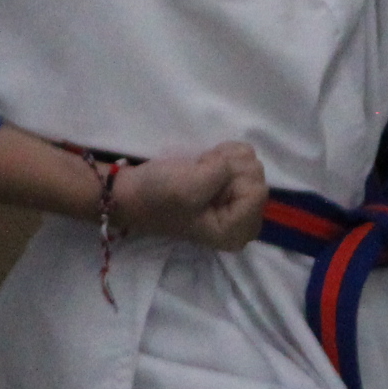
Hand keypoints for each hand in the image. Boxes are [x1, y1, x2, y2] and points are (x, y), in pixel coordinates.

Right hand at [114, 144, 266, 249]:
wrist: (130, 193)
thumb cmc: (158, 196)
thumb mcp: (191, 186)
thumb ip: (224, 172)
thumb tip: (242, 159)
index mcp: (235, 232)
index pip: (257, 191)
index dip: (229, 176)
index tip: (201, 179)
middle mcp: (244, 221)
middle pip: (256, 177)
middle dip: (227, 168)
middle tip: (198, 175)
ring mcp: (238, 205)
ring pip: (251, 165)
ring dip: (222, 160)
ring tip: (199, 171)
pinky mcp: (231, 190)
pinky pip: (243, 161)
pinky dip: (223, 156)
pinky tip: (204, 166)